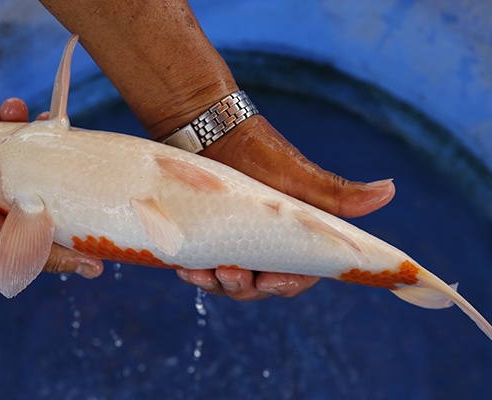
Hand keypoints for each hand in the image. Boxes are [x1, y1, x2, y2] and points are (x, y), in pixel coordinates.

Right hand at [0, 98, 101, 278]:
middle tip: (41, 117)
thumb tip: (98, 269)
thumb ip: (56, 256)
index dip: (56, 153)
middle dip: (32, 127)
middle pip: (23, 146)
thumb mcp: (20, 249)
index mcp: (17, 202)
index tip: (67, 133)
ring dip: (5, 115)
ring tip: (10, 107)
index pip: (45, 171)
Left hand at [176, 115, 395, 300]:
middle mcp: (265, 246)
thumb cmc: (257, 153)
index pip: (297, 276)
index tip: (267, 281)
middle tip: (228, 275)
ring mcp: (235, 244)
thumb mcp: (295, 175)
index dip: (284, 285)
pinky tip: (186, 270)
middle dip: (244, 289)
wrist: (208, 132)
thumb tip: (390, 189)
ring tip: (202, 274)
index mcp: (293, 238)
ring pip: (229, 283)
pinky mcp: (208, 240)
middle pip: (260, 287)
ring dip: (217, 286)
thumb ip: (336, 192)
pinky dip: (195, 275)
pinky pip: (202, 270)